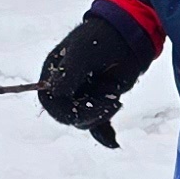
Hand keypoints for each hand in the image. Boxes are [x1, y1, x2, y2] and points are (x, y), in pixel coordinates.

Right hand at [37, 0, 159, 148]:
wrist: (129, 36)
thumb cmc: (101, 37)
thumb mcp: (82, 52)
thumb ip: (67, 73)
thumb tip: (54, 94)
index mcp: (54, 74)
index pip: (50, 100)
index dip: (64, 108)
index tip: (85, 104)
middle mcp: (65, 88)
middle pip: (67, 116)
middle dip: (88, 113)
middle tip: (110, 101)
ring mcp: (83, 97)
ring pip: (84, 121)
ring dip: (101, 115)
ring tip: (116, 98)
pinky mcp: (99, 104)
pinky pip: (98, 126)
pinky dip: (106, 135)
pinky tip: (114, 142)